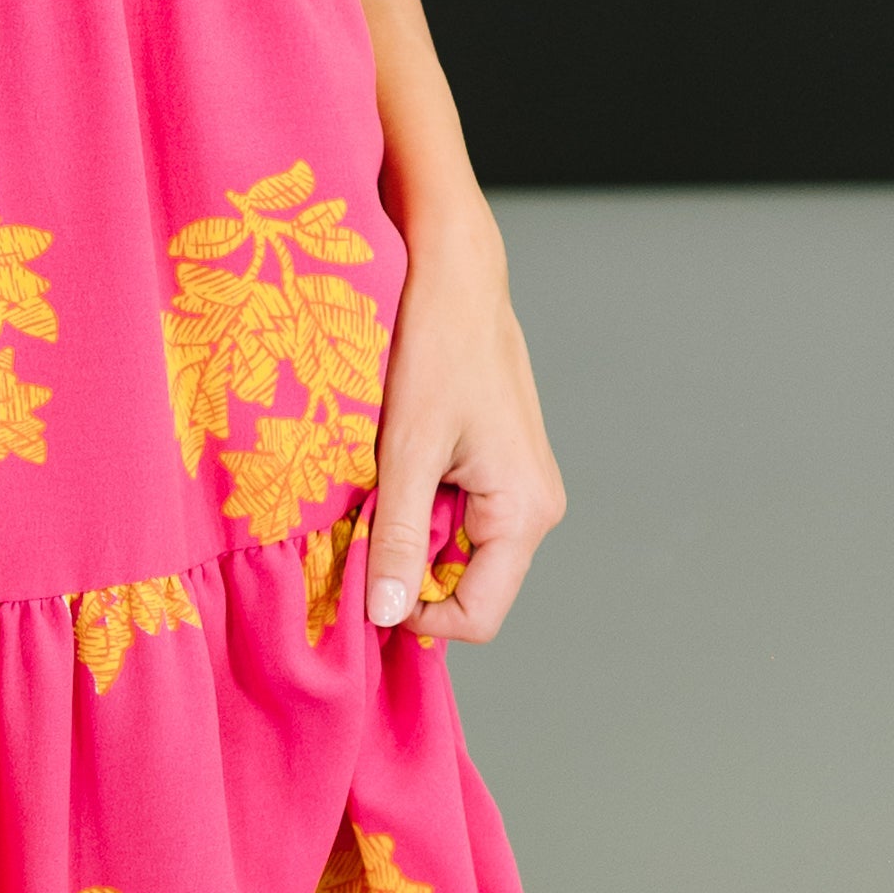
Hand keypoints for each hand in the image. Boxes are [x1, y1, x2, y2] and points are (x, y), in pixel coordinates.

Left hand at [365, 211, 561, 649]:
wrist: (455, 275)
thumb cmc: (438, 347)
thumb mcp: (406, 449)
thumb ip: (396, 536)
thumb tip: (384, 614)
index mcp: (525, 511)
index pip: (478, 616)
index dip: (416, 617)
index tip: (364, 585)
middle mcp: (535, 508)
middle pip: (469, 588)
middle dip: (410, 576)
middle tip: (358, 537)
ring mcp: (520, 489)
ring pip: (457, 553)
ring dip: (409, 540)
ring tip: (374, 495)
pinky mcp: (500, 470)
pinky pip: (457, 518)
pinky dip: (417, 511)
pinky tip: (390, 475)